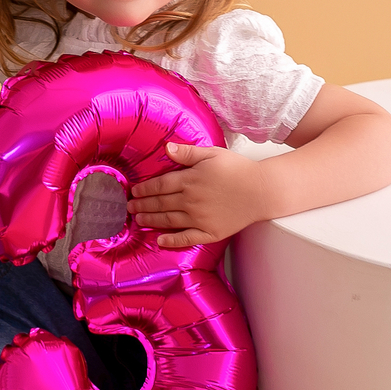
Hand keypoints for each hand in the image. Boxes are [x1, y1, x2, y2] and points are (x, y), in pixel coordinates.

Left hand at [127, 141, 268, 248]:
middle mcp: (191, 200)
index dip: (144, 189)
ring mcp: (199, 218)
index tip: (133, 191)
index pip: (160, 185)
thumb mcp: (212, 154)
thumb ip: (188, 152)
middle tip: (129, 208)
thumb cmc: (238, 170)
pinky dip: (172, 240)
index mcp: (190, 180)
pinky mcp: (210, 232)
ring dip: (151, 220)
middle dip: (142, 205)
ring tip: (138, 220)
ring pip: (169, 220)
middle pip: (160, 203)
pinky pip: (187, 238)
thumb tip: (167, 148)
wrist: (262, 191)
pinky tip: (160, 241)